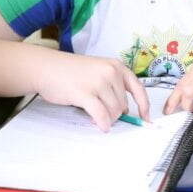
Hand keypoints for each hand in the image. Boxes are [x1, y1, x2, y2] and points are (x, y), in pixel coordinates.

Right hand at [35, 52, 149, 131]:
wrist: (47, 67)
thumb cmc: (70, 71)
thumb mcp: (98, 70)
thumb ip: (113, 86)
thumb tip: (125, 110)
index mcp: (116, 66)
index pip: (139, 89)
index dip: (144, 106)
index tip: (145, 119)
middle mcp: (110, 72)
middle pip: (123, 105)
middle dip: (115, 114)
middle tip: (100, 112)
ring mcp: (98, 82)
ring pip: (114, 112)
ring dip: (106, 119)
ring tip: (94, 114)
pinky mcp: (85, 94)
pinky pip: (101, 116)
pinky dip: (102, 124)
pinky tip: (99, 125)